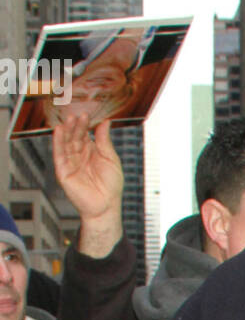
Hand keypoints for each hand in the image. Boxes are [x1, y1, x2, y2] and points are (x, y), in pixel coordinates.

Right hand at [53, 117, 124, 256]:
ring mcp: (70, 162)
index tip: (87, 113)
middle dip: (76, 126)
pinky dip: (58, 142)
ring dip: (67, 131)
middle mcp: (79, 155)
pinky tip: (59, 131)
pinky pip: (58, 154)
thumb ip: (105, 141)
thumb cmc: (112, 185)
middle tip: (77, 114)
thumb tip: (105, 122)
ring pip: (66, 143)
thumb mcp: (111, 159)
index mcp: (91, 151)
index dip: (85, 124)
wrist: (106, 206)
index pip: (85, 134)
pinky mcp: (62, 171)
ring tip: (69, 119)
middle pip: (74, 137)